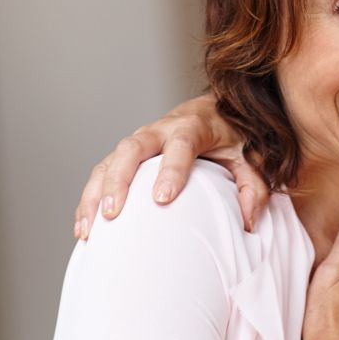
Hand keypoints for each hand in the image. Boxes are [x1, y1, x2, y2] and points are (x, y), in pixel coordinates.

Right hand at [75, 94, 267, 238]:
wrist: (218, 110)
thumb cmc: (236, 138)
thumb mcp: (253, 159)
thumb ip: (253, 188)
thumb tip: (248, 224)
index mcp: (194, 126)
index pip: (180, 146)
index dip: (170, 171)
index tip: (162, 199)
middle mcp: (161, 129)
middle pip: (132, 149)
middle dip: (119, 181)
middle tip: (114, 214)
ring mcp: (140, 140)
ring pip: (110, 161)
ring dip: (96, 194)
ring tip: (89, 229)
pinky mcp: (128, 153)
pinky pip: (103, 171)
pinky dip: (91, 198)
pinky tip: (85, 227)